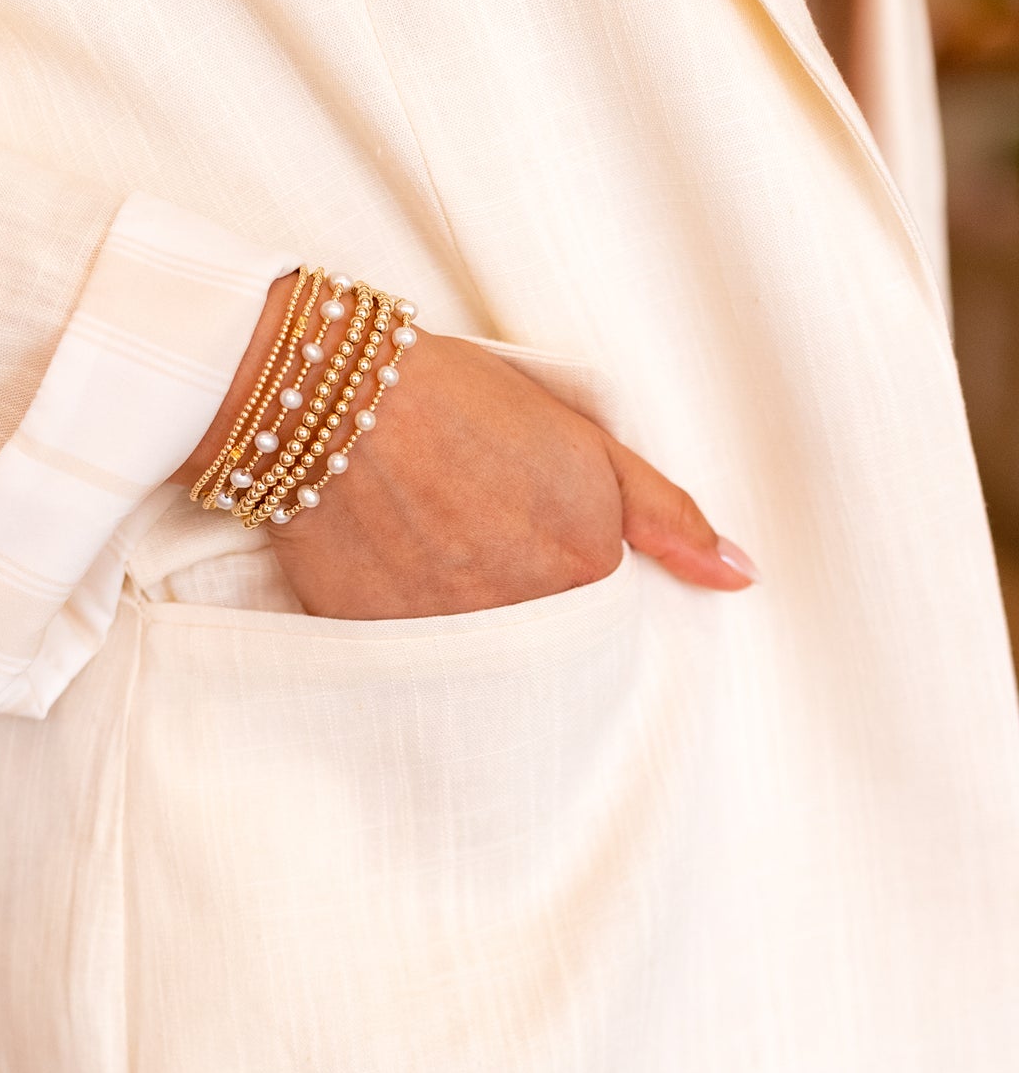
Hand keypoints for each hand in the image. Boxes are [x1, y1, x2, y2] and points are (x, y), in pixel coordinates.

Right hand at [171, 275, 759, 620]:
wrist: (332, 394)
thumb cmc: (464, 400)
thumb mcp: (589, 440)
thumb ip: (668, 515)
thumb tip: (739, 576)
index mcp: (586, 567)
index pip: (618, 631)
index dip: (593, 607)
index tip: (560, 577)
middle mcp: (527, 617)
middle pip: (558, 662)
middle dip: (544, 639)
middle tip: (500, 580)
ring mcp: (454, 640)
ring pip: (496, 676)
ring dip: (490, 651)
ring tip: (456, 590)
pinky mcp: (386, 650)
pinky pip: (428, 678)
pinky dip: (431, 657)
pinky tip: (414, 604)